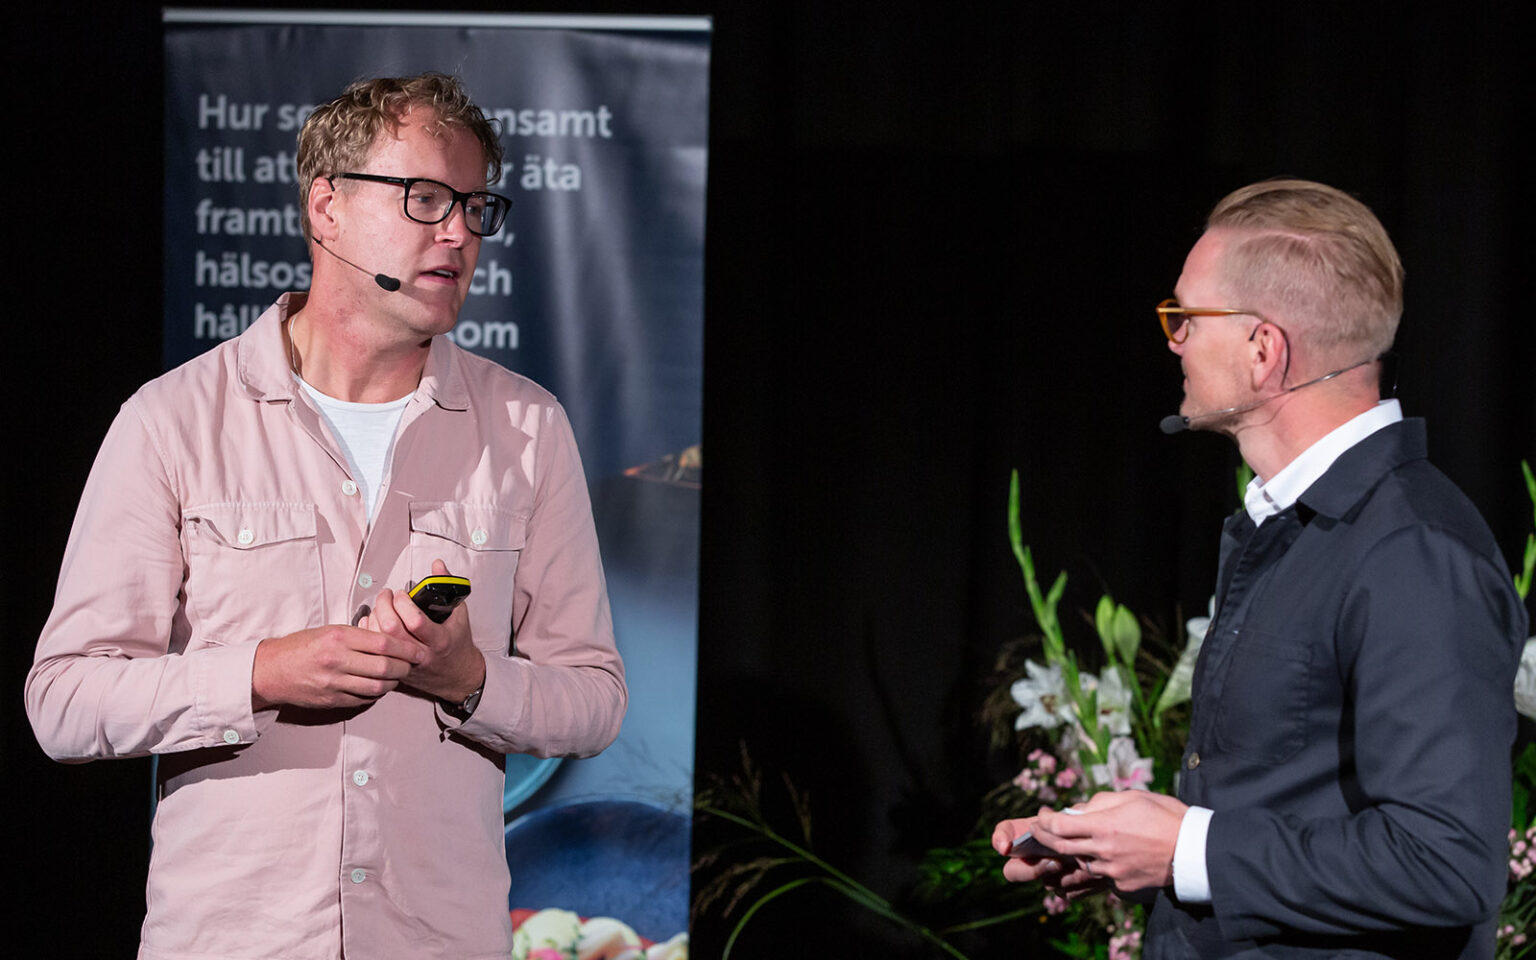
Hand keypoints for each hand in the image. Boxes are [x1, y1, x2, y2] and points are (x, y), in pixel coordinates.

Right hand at [251, 623, 422, 709]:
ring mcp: (334, 683)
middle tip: (413, 664)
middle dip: (405, 666)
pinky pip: (363, 699)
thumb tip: (388, 636)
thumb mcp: (329, 630)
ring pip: (377, 686)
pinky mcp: (331, 699)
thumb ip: (357, 634)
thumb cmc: (301, 646)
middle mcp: (337, 660)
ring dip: (393, 682)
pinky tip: (380, 686)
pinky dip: (376, 693)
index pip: (383, 642)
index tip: (418, 649)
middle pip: (384, 667)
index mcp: (338, 637)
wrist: (271, 670)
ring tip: (398, 676)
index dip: (406, 647)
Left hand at [362, 559, 485, 703]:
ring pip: (379, 639)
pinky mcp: (395, 667)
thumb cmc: (457, 644)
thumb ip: (448, 588)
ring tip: (380, 606)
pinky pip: (373, 650)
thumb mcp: (459, 614)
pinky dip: (369, 632)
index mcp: (438, 640)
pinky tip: (373, 622)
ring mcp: (405, 663)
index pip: (415, 621)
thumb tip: (438, 565)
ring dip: (375, 617)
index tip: (402, 593)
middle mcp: (420, 653)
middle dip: (384, 605)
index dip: (403, 602)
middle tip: (387, 595)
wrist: (457, 675)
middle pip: (392, 629)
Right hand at [993, 811, 1106, 895]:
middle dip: (1033, 869)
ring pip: (1044, 884)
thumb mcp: (1076, 813)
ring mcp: (1046, 875)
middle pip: (1012, 872)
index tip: (1006, 846)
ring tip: (1082, 868)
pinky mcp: (1065, 888)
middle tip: (1056, 862)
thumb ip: (1061, 815)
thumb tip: (1045, 815)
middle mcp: (1029, 858)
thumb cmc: (1088, 820)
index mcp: (1025, 833)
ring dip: (1061, 878)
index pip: (1002, 835)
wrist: (1109, 840)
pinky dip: (1078, 886)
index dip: (999, 840)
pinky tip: (1091, 876)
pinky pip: (1065, 893)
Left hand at [1029, 790, 1187, 893]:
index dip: (1044, 821)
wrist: (1194, 849)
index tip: (1041, 815)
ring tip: (1081, 840)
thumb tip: (1077, 810)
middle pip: (1061, 848)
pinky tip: (1108, 855)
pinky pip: (1102, 875)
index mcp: (1103, 826)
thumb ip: (1100, 802)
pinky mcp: (1123, 885)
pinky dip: (1098, 865)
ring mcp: (1112, 871)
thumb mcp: (1132, 797)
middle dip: (1044, 838)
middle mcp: (1103, 851)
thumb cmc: (1165, 816)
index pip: (1059, 826)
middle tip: (1038, 829)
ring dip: (1075, 852)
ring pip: (1082, 862)